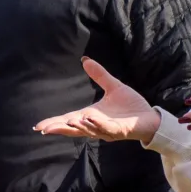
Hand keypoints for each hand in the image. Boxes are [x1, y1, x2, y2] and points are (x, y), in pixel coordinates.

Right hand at [33, 58, 160, 144]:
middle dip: (59, 128)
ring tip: (66, 120)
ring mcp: (107, 129)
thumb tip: (85, 60)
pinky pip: (106, 128)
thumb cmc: (132, 106)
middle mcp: (96, 125)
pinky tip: (87, 118)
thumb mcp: (114, 87)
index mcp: (92, 115)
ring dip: (77, 126)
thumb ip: (100, 76)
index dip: (55, 122)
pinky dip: (96, 124)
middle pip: (74, 128)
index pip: (69, 120)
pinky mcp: (120, 131)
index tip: (39, 126)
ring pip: (89, 130)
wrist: (150, 117)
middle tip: (44, 129)